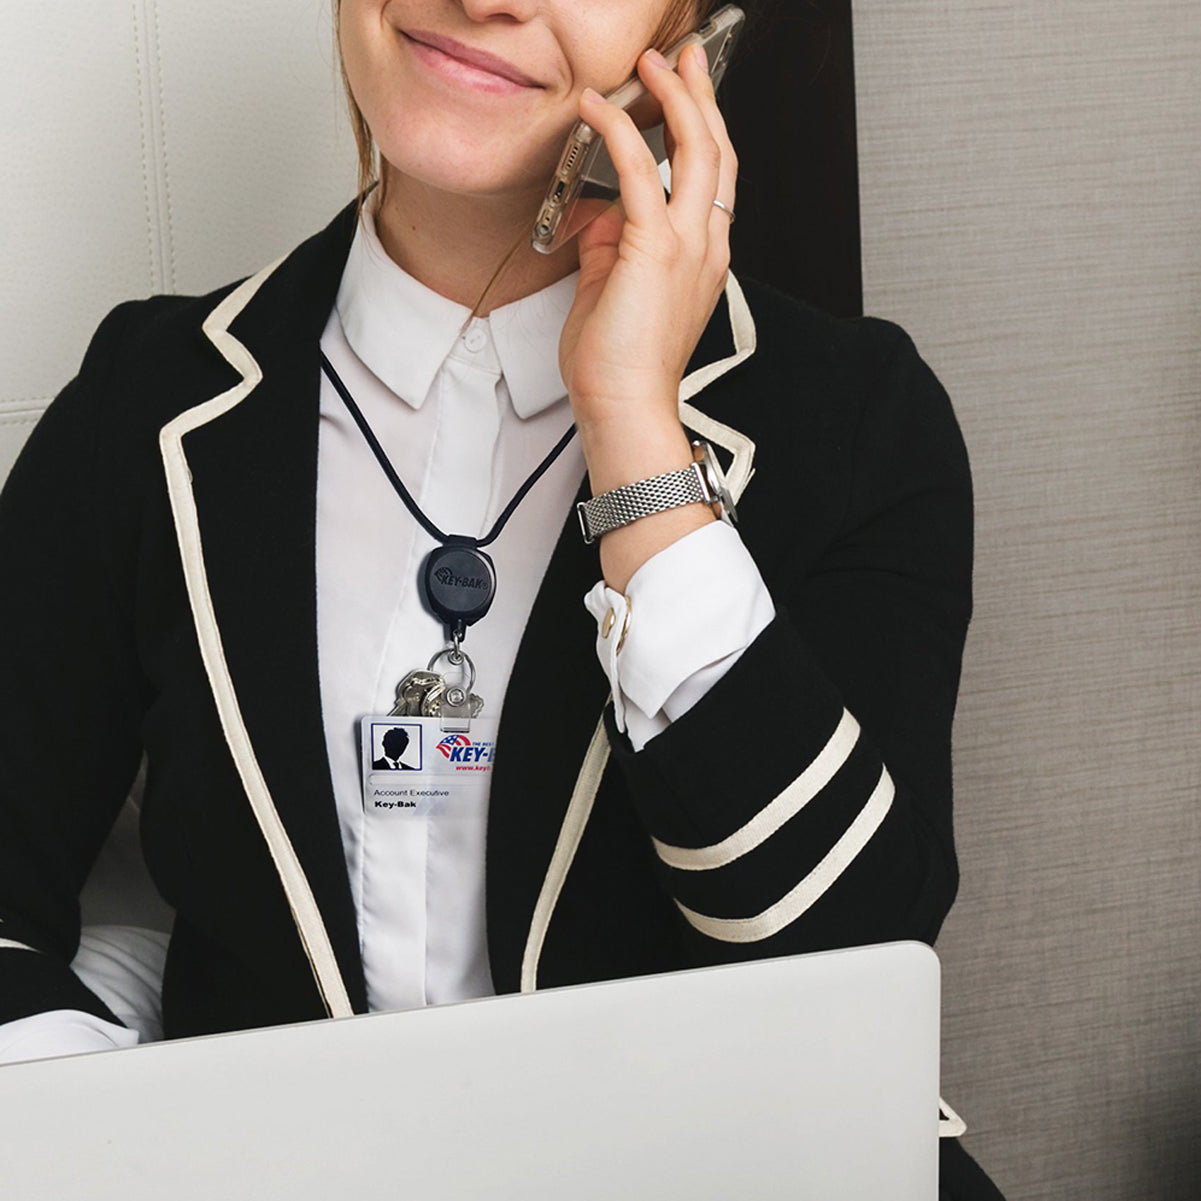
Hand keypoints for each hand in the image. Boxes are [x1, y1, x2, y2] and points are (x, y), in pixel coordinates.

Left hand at [558, 43, 737, 587]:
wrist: (623, 406)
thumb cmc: (619, 365)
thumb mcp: (614, 292)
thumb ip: (612, 246)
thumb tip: (599, 213)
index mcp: (703, 258)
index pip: (714, 180)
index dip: (705, 131)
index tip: (689, 96)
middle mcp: (706, 247)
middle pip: (719, 153)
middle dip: (702, 98)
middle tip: (683, 60)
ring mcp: (688, 246)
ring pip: (698, 151)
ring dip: (676, 99)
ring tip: (654, 65)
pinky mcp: (654, 249)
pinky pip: (642, 171)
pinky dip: (620, 133)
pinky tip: (599, 109)